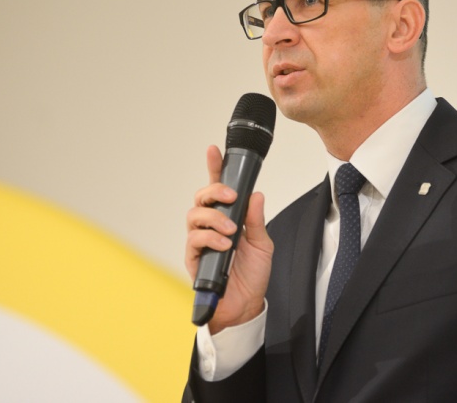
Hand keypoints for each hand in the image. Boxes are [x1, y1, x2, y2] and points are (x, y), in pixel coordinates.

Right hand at [185, 145, 273, 333]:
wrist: (246, 306)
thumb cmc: (252, 276)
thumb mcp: (263, 244)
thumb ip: (256, 220)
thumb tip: (256, 195)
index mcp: (229, 218)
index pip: (218, 189)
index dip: (214, 168)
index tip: (214, 150)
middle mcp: (211, 226)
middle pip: (201, 198)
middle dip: (213, 191)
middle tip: (230, 196)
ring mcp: (200, 241)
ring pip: (195, 215)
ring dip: (214, 218)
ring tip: (231, 231)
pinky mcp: (193, 257)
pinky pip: (194, 239)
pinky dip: (210, 238)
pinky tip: (225, 245)